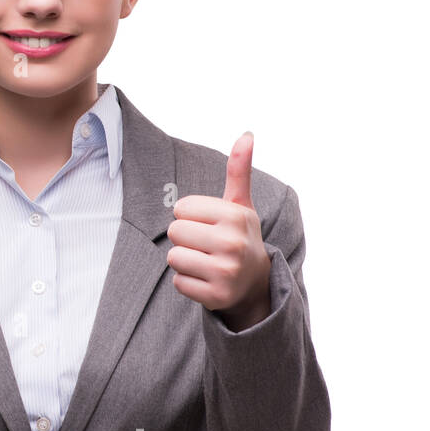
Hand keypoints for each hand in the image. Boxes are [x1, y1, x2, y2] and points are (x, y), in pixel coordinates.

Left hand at [166, 132, 272, 331]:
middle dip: (186, 238)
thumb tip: (247, 134)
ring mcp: (226, 272)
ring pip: (173, 258)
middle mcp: (233, 244)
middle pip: (175, 232)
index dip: (189, 216)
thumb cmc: (239, 235)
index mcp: (235, 216)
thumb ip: (238, 170)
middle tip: (207, 245)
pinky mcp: (216, 296)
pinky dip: (188, 282)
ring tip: (206, 261)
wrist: (256, 282)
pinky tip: (207, 280)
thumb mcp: (240, 204)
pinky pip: (178, 282)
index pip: (180, 209)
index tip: (209, 224)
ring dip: (185, 261)